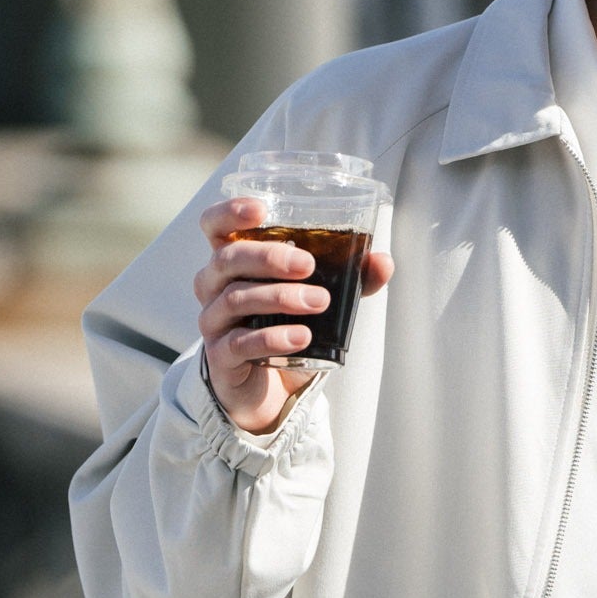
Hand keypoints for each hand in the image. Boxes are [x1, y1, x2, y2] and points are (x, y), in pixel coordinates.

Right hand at [194, 197, 394, 434]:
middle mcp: (214, 287)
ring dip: (279, 297)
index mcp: (233, 263)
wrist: (269, 388)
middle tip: (308, 265)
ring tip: (319, 302)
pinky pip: (240, 342)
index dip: (229, 213)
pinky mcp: (220, 357)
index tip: (261, 210)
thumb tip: (383, 262)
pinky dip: (272, 337)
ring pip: (235, 298)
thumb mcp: (318, 298)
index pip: (214, 227)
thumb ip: (350, 279)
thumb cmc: (285, 327)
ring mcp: (214, 321)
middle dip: (269, 257)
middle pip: (227, 259)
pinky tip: (301, 337)